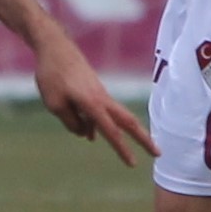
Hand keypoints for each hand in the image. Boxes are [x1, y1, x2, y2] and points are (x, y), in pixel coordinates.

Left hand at [29, 26, 154, 165]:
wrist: (55, 46)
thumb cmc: (52, 75)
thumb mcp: (54, 104)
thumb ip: (70, 122)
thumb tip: (85, 133)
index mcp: (92, 103)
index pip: (111, 131)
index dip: (123, 149)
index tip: (133, 165)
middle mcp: (102, 98)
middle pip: (128, 122)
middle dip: (144, 139)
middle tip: (159, 154)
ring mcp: (100, 93)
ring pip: (116, 117)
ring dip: (121, 133)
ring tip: (126, 148)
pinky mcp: (94, 90)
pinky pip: (100, 111)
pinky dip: (97, 123)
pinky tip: (88, 132)